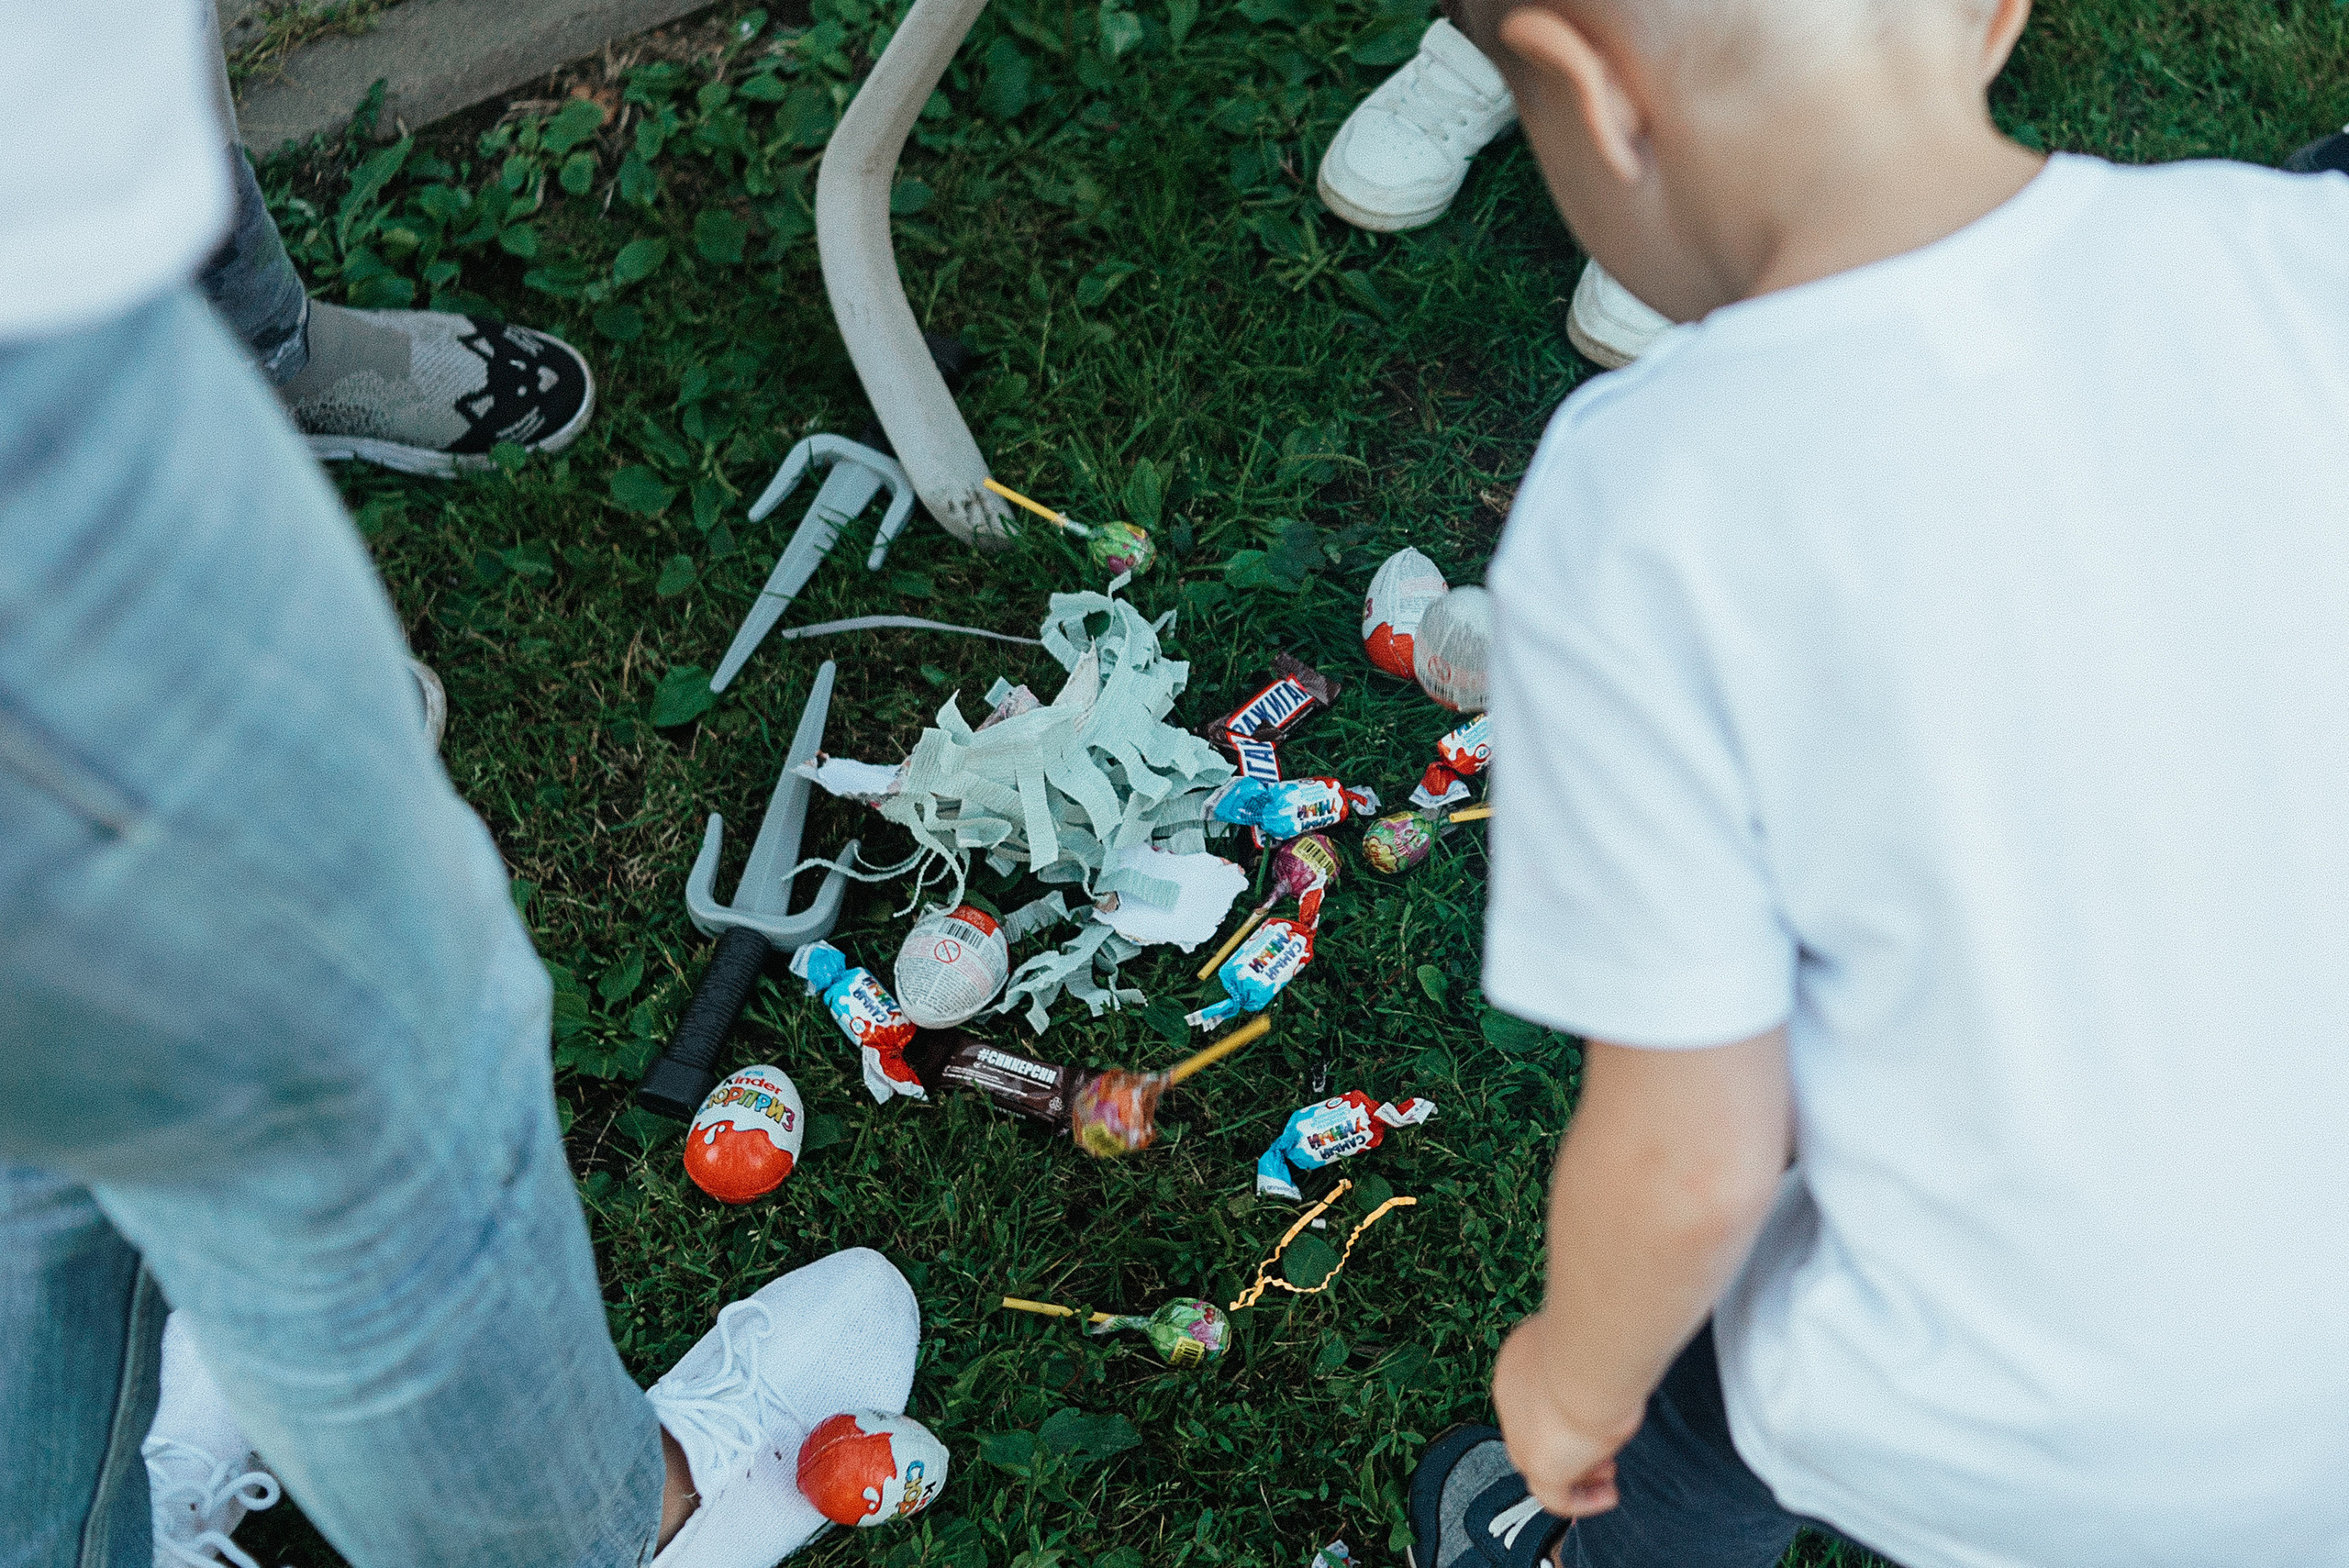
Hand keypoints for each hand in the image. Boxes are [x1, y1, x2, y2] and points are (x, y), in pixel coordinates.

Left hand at [1490, 1313, 1639, 1518]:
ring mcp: (1519, 1434)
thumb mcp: (1591, 1346)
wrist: (1587, 1358)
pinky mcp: (1537, 1465)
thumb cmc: (1596, 1341)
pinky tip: (1608, 1495)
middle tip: (1602, 1450)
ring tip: (1608, 1475)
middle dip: (1569, 1444)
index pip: (1534, 1396)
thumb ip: (1591, 1356)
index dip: (1563, 1412)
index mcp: (1518, 1363)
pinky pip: (1554, 1497)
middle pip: (1535, 1431)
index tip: (1593, 1418)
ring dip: (1575, 1472)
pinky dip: (1581, 1501)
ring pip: (1540, 1463)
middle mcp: (1510, 1398)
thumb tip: (1611, 1357)